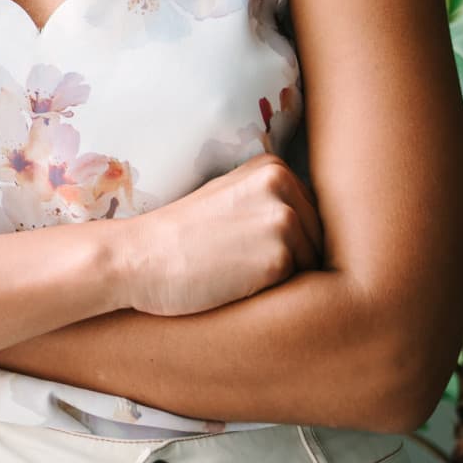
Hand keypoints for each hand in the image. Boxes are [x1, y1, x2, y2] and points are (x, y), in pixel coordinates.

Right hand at [108, 152, 323, 316]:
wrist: (139, 258)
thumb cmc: (180, 237)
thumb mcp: (228, 197)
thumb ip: (271, 201)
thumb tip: (324, 230)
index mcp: (272, 167)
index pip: (312, 213)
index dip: (287, 239)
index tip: (247, 246)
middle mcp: (284, 186)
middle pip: (319, 237)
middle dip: (292, 258)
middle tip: (240, 263)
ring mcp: (284, 221)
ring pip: (315, 264)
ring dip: (287, 279)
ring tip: (239, 274)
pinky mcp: (280, 259)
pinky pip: (302, 287)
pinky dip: (276, 294)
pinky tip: (239, 286)